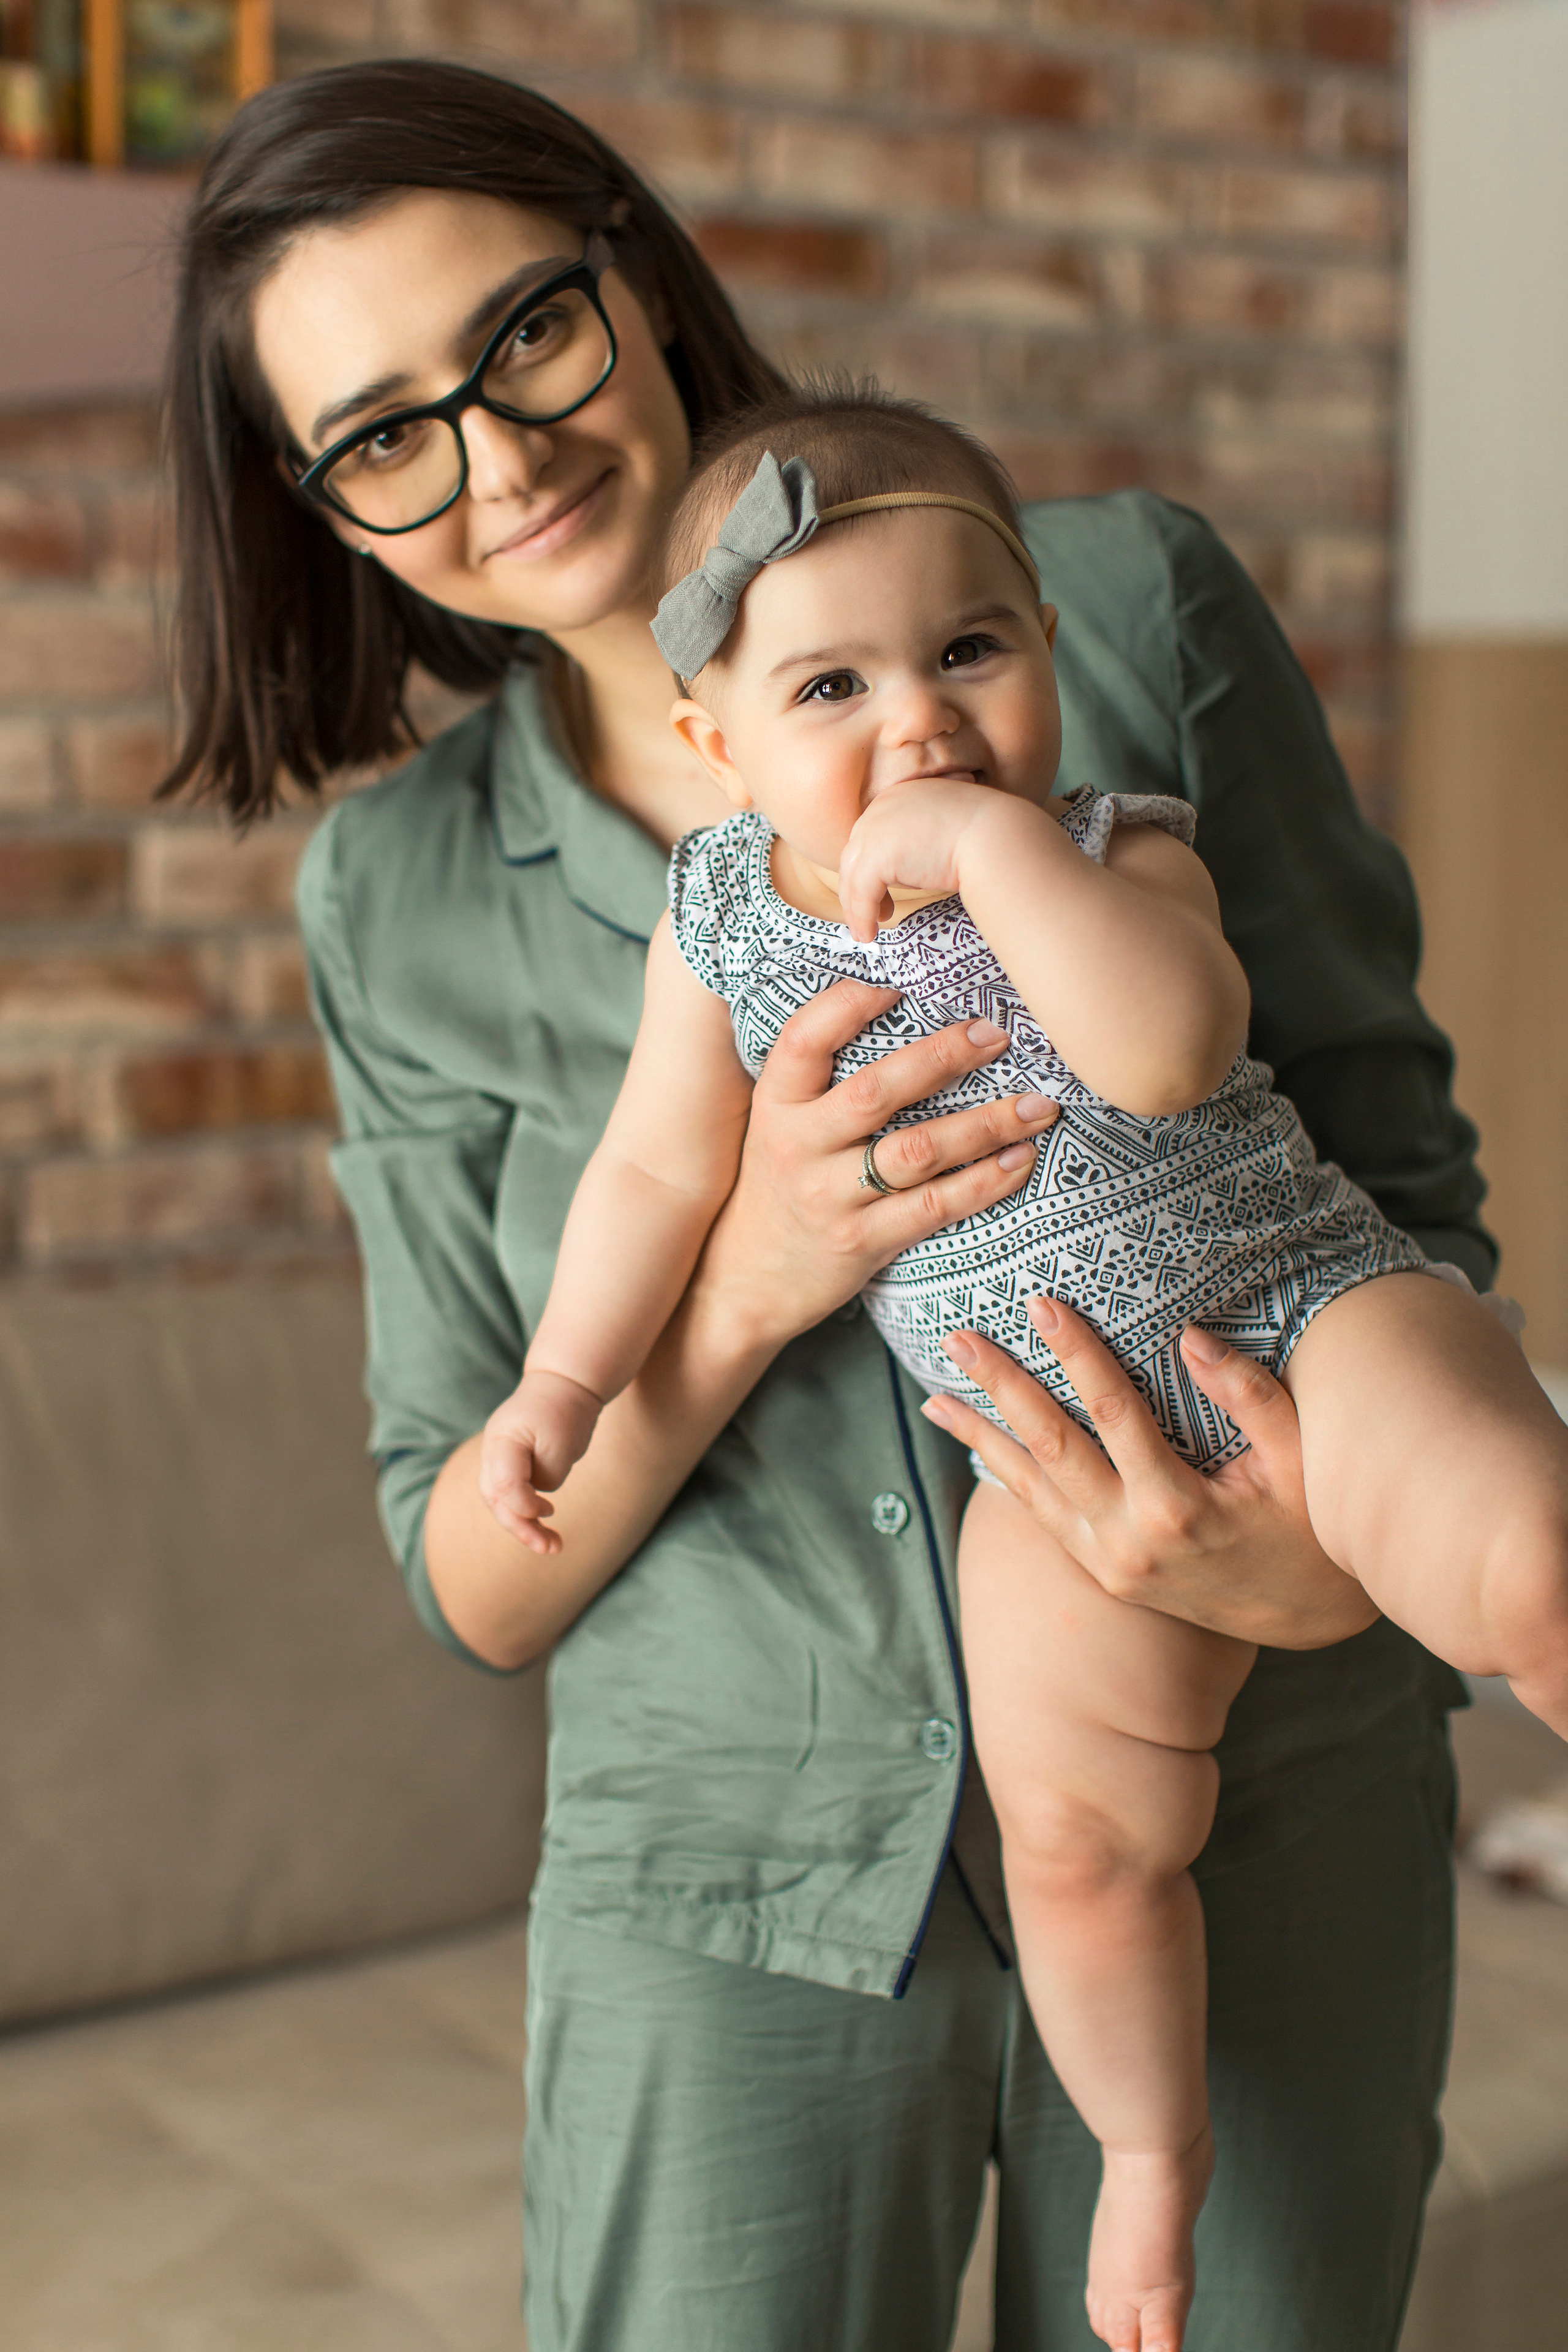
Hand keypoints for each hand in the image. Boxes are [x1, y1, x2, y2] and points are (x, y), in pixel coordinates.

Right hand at [478, 1368, 603, 1556]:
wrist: (564, 1383)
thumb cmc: (565, 1410)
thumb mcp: (563, 1442)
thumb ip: (548, 1473)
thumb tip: (538, 1497)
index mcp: (503, 1439)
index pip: (504, 1485)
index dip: (525, 1506)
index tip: (551, 1510)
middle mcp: (493, 1450)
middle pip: (495, 1499)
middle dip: (520, 1528)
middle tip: (550, 1547)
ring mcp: (497, 1457)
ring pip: (499, 1501)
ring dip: (523, 1526)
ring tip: (553, 1546)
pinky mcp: (509, 1464)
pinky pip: (509, 1495)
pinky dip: (525, 1512)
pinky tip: (544, 1524)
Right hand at [696, 978, 1059, 1350]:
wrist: (746, 1278)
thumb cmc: (780, 1183)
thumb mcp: (779, 1123)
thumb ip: (821, 1078)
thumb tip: (897, 1006)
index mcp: (776, 1103)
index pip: (804, 1040)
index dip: (849, 1006)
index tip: (902, 987)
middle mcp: (798, 1145)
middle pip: (877, 1091)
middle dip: (944, 1057)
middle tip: (997, 1034)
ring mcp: (830, 1197)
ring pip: (918, 1150)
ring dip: (986, 1124)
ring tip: (1038, 1106)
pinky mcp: (862, 1243)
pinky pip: (934, 1206)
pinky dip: (985, 1181)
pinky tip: (1021, 1160)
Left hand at [837, 780, 1040, 941]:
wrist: (997, 837)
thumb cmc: (986, 836)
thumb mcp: (946, 828)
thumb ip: (922, 840)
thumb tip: (913, 867)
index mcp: (901, 795)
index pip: (873, 833)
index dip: (872, 864)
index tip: (880, 889)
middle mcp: (883, 805)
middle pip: (857, 852)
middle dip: (859, 886)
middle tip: (874, 912)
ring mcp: (876, 828)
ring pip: (853, 874)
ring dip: (857, 907)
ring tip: (866, 931)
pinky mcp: (877, 855)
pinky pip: (860, 892)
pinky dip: (861, 916)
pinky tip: (869, 934)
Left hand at [920, 1298, 1377, 1649]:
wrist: (1308, 1618)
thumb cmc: (1313, 1527)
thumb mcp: (1303, 1463)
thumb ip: (1250, 1397)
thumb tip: (1190, 1336)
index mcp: (1177, 1506)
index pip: (1112, 1413)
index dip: (1075, 1354)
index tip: (1040, 1303)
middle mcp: (1129, 1539)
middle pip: (1049, 1448)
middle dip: (1000, 1387)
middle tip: (958, 1337)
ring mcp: (1108, 1562)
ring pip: (1028, 1488)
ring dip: (979, 1435)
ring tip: (934, 1393)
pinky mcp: (1102, 1572)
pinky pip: (1040, 1514)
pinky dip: (1003, 1474)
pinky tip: (974, 1441)